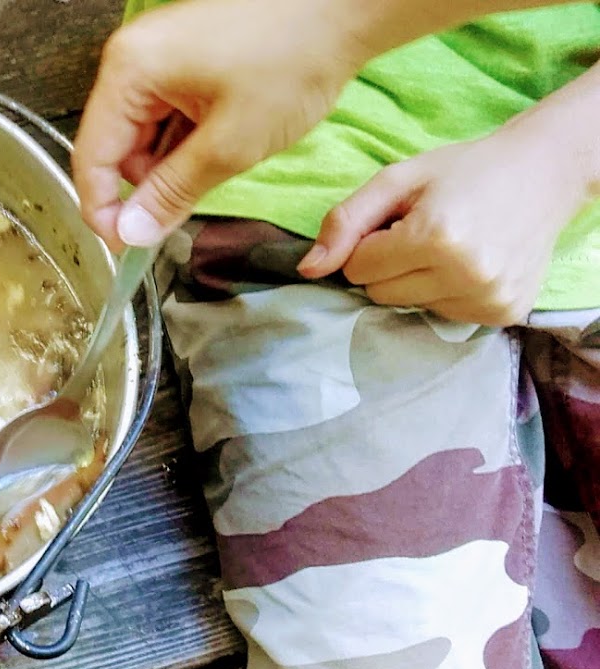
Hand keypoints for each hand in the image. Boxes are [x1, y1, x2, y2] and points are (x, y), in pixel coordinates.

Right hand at [73, 0, 367, 251]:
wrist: (346, 7)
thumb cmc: (294, 57)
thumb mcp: (230, 144)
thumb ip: (172, 193)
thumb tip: (132, 233)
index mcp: (130, 71)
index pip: (92, 157)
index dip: (104, 210)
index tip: (127, 247)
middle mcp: (133, 58)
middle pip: (116, 146)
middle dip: (147, 184)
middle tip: (186, 209)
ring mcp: (158, 55)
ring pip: (144, 135)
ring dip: (173, 163)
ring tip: (222, 161)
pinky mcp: (184, 58)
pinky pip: (167, 114)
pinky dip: (189, 140)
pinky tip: (224, 142)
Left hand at [298, 125, 590, 326]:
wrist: (543, 173)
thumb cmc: (463, 171)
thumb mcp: (398, 180)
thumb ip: (345, 222)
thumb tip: (307, 270)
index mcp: (434, 237)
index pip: (358, 269)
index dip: (369, 244)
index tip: (397, 223)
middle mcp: (466, 274)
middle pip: (380, 294)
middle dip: (390, 265)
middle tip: (423, 231)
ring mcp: (489, 298)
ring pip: (411, 307)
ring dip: (418, 280)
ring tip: (451, 244)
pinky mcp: (504, 313)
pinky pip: (445, 316)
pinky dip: (447, 293)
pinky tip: (470, 263)